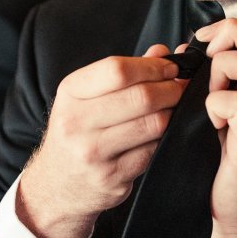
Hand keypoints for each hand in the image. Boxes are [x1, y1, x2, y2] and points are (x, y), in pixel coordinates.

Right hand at [17, 45, 186, 237]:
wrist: (56, 184)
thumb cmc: (76, 133)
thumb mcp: (85, 97)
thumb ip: (123, 73)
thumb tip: (163, 52)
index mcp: (70, 93)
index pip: (118, 70)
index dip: (152, 66)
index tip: (170, 68)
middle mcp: (77, 122)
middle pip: (141, 97)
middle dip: (171, 89)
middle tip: (180, 89)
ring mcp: (93, 153)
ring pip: (153, 124)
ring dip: (172, 114)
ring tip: (174, 110)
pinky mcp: (112, 178)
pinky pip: (152, 151)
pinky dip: (164, 139)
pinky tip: (162, 135)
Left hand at [199, 19, 236, 237]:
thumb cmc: (217, 162)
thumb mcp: (207, 112)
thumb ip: (199, 79)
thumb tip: (177, 51)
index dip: (232, 29)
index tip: (204, 44)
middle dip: (234, 42)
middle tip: (210, 67)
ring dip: (226, 72)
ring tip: (209, 95)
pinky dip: (219, 106)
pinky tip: (212, 125)